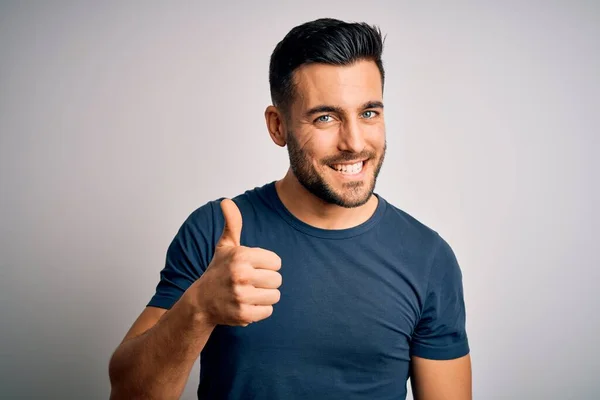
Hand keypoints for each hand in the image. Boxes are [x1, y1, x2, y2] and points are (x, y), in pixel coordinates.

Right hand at [190, 198, 281, 326]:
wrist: (201, 302)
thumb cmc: (218, 271)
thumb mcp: (225, 246)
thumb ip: (232, 223)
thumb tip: (226, 201)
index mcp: (241, 256)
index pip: (276, 262)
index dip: (267, 265)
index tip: (252, 267)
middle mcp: (241, 275)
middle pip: (277, 279)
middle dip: (267, 281)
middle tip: (250, 282)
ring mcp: (242, 296)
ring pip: (275, 296)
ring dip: (265, 296)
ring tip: (249, 293)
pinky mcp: (244, 315)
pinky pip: (268, 311)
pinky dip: (260, 310)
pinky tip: (247, 304)